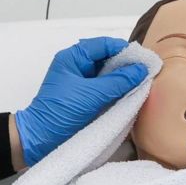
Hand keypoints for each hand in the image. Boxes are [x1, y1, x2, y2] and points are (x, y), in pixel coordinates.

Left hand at [14, 37, 150, 167]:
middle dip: (125, 64)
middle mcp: (77, 66)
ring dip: (122, 78)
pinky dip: (116, 90)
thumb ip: (118, 81)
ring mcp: (80, 82)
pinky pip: (104, 88)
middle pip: (106, 58)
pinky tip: (129, 94)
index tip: (142, 59)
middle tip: (145, 72)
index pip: (103, 45)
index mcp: (73, 58)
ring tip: (140, 83)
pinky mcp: (84, 97)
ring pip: (107, 74)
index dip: (124, 50)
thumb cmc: (61, 112)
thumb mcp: (92, 95)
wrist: (40, 139)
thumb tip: (141, 70)